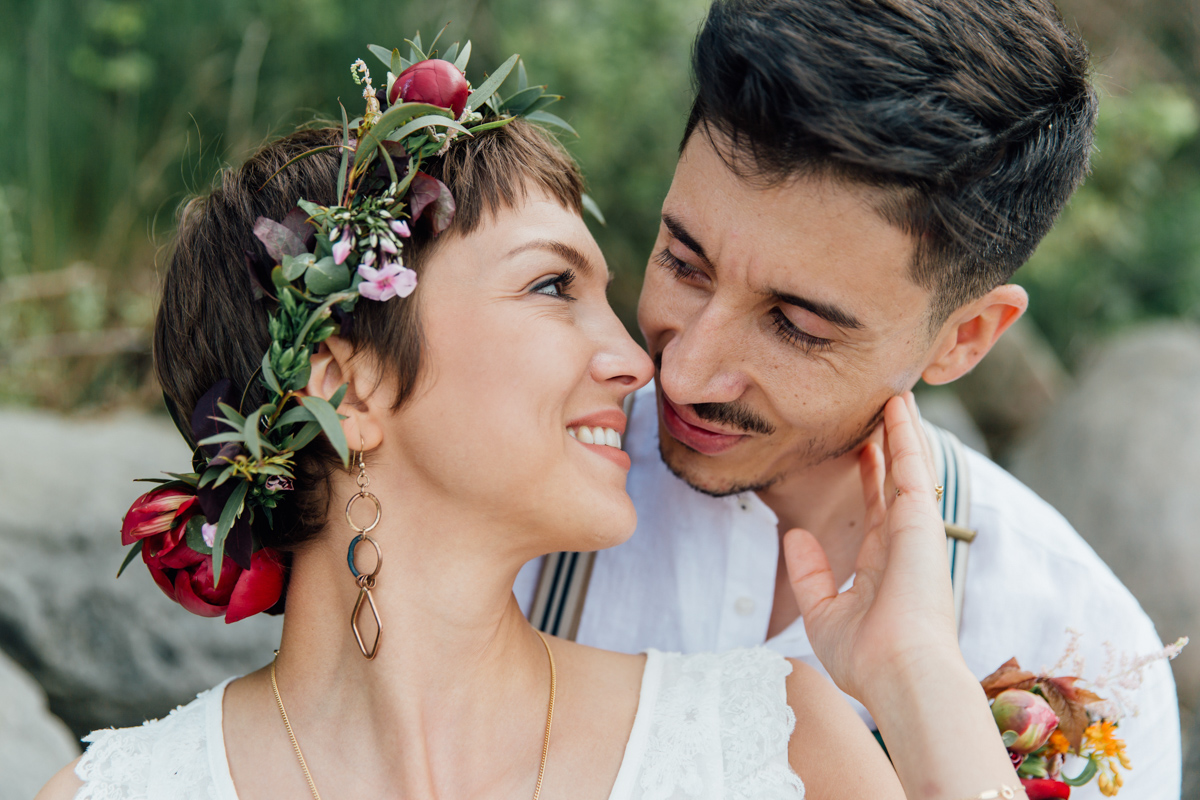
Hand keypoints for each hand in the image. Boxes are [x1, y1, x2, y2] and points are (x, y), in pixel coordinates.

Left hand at [784, 392, 963, 706]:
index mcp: (882, 565)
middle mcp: (902, 542)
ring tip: (892, 391)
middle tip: (879, 408)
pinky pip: (913, 466)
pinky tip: (899, 404)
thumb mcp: (823, 613)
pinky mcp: (922, 521)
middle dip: (887, 444)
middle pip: (894, 479)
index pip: (875, 507)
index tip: (861, 448)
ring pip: (907, 465)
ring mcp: (915, 530)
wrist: (897, 675)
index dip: (869, 475)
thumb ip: (809, 573)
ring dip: (900, 429)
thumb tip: (793, 535)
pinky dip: (907, 433)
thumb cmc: (865, 658)